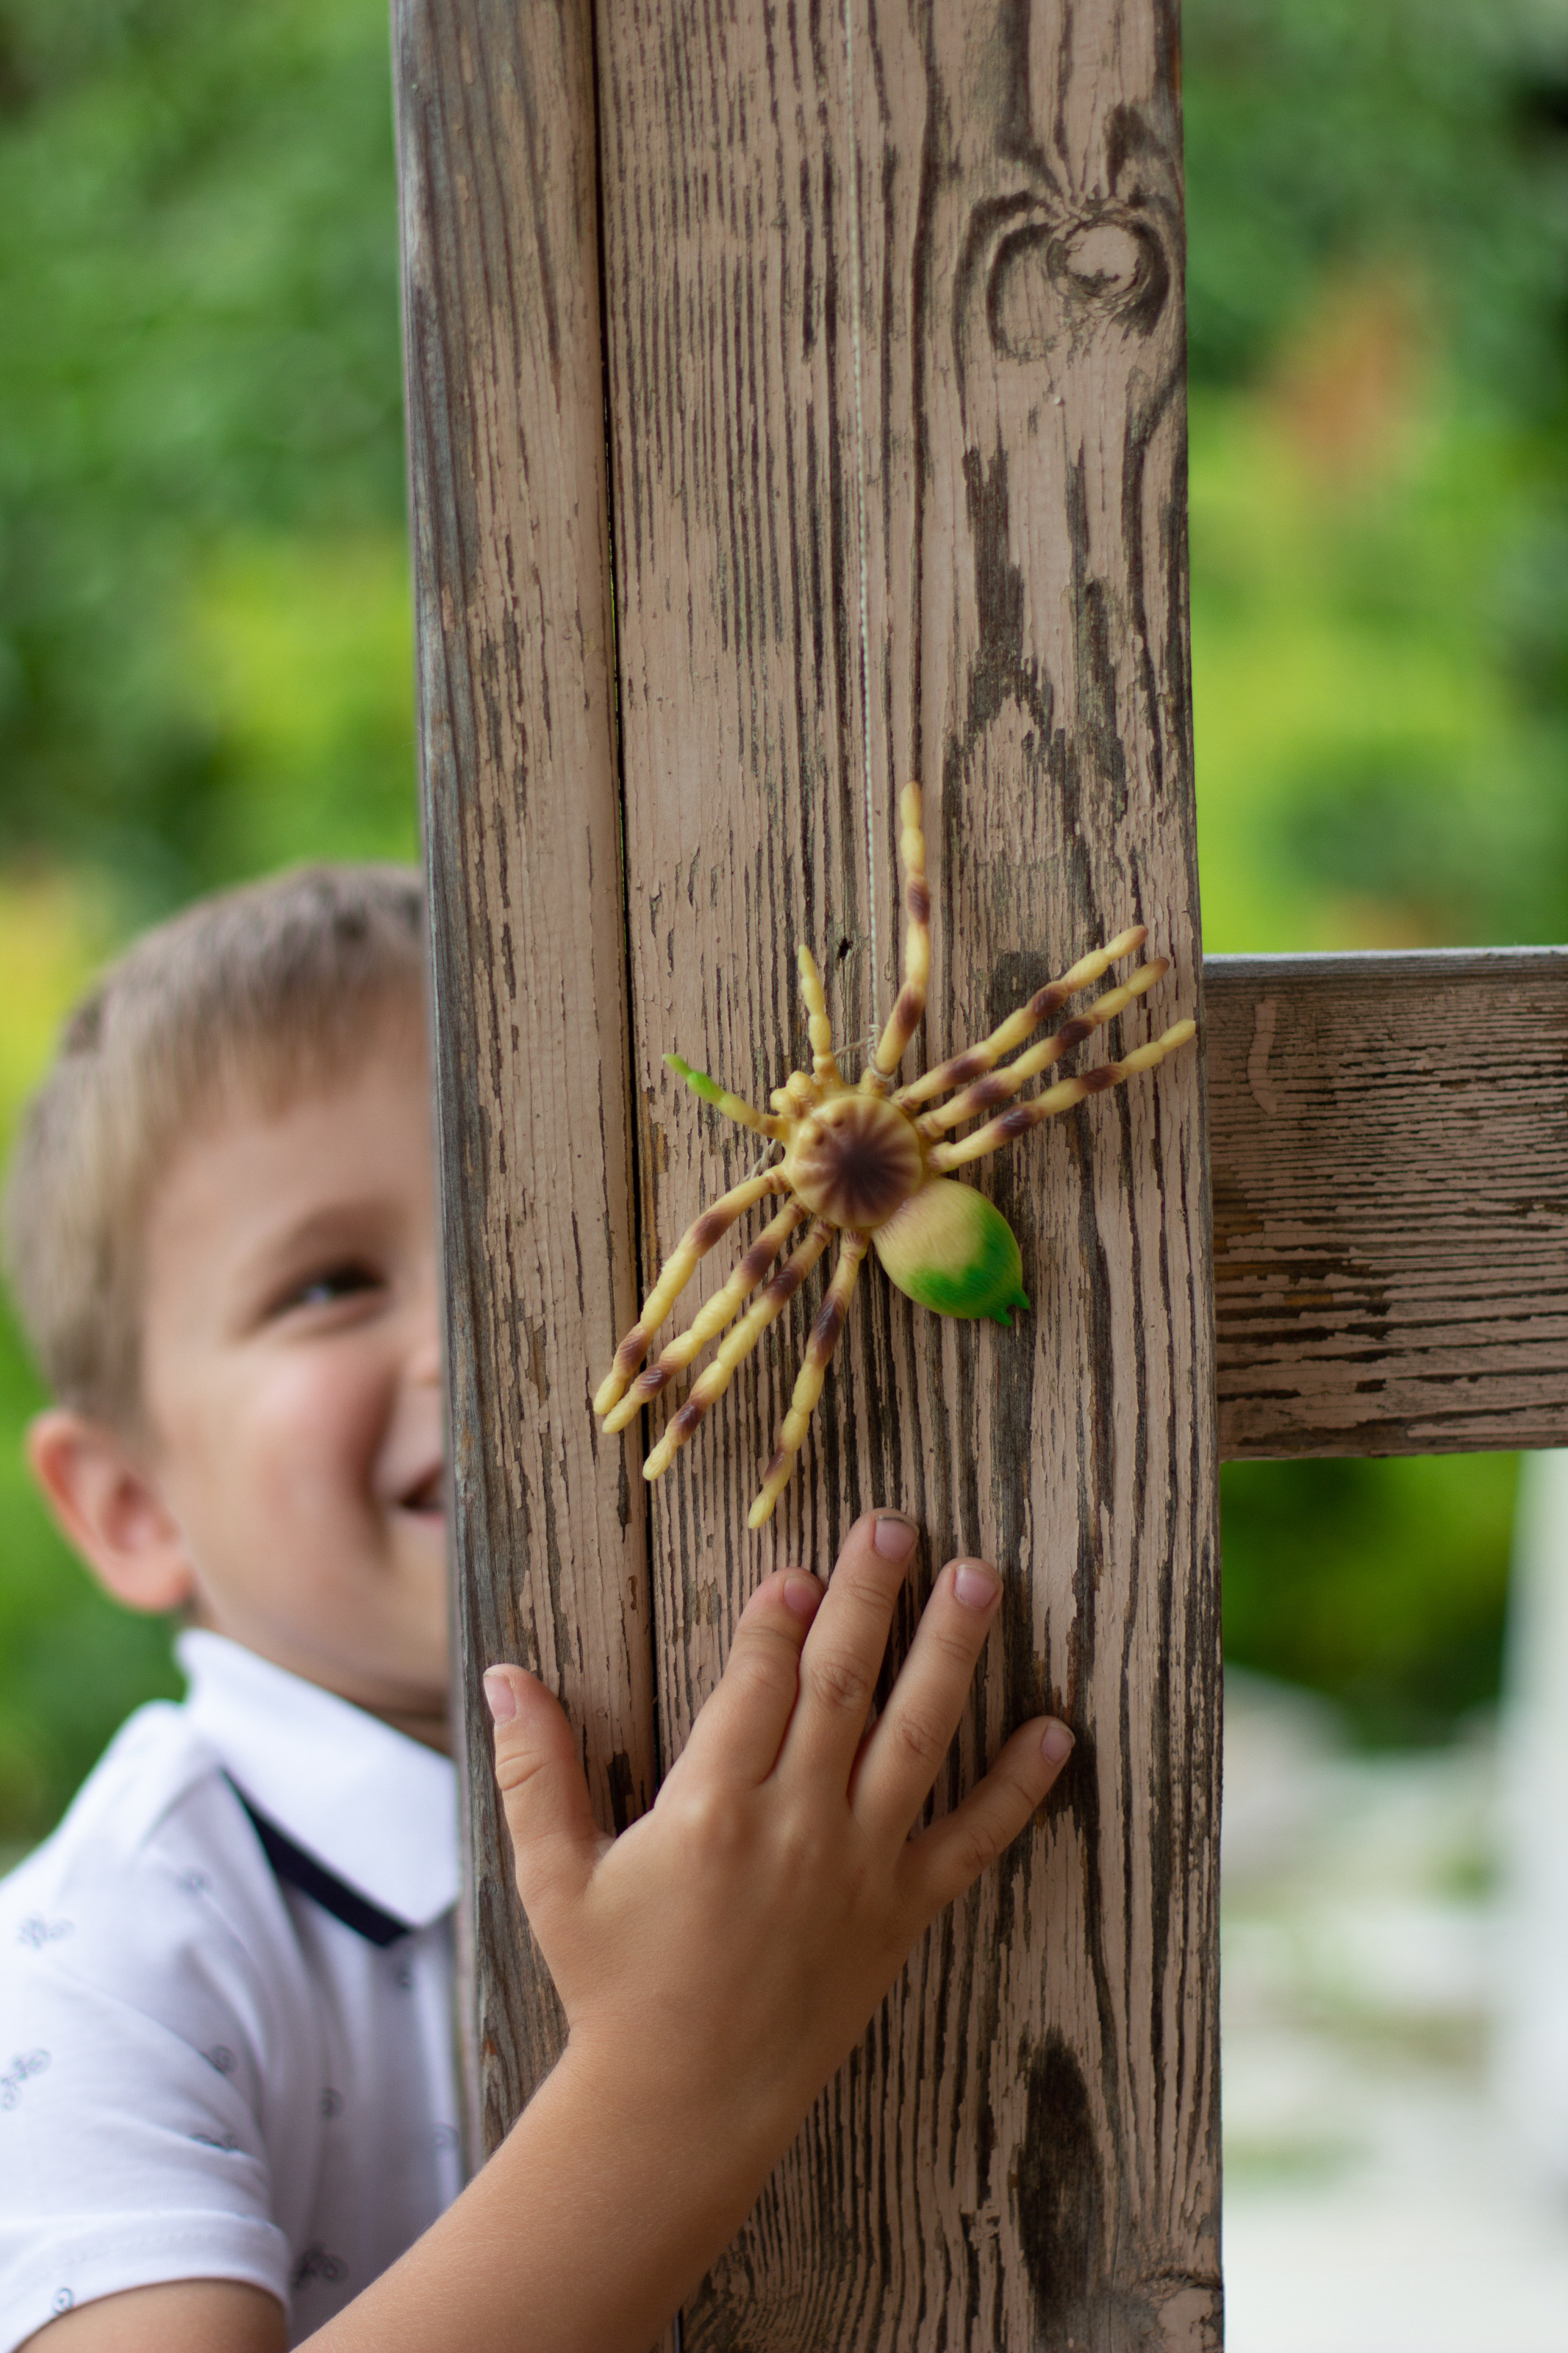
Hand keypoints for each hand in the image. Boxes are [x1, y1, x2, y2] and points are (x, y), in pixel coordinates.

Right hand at [296, 1512, 1074, 2352]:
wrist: (683, 2106)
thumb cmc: (614, 1986)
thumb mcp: (554, 1878)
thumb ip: (534, 1770)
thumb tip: (503, 1675)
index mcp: (711, 1807)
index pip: (757, 1680)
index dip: (778, 1614)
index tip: (798, 1565)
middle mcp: (795, 1824)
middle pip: (842, 1682)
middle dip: (869, 1596)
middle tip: (896, 1525)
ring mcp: (858, 1866)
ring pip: (916, 1736)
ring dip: (951, 1653)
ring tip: (979, 1580)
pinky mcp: (901, 1913)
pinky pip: (972, 1840)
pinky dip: (1019, 1788)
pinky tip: (1058, 1732)